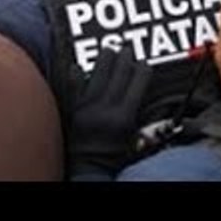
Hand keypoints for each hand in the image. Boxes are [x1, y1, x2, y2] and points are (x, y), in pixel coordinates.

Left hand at [69, 48, 151, 174]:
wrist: (89, 170)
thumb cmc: (115, 159)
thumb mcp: (134, 140)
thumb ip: (141, 120)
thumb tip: (148, 100)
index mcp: (124, 117)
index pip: (137, 84)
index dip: (142, 71)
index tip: (144, 64)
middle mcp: (106, 109)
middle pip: (118, 75)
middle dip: (125, 59)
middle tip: (128, 50)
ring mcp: (87, 108)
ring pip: (97, 76)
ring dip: (104, 60)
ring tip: (109, 50)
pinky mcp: (72, 110)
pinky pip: (73, 88)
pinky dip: (75, 76)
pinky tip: (76, 66)